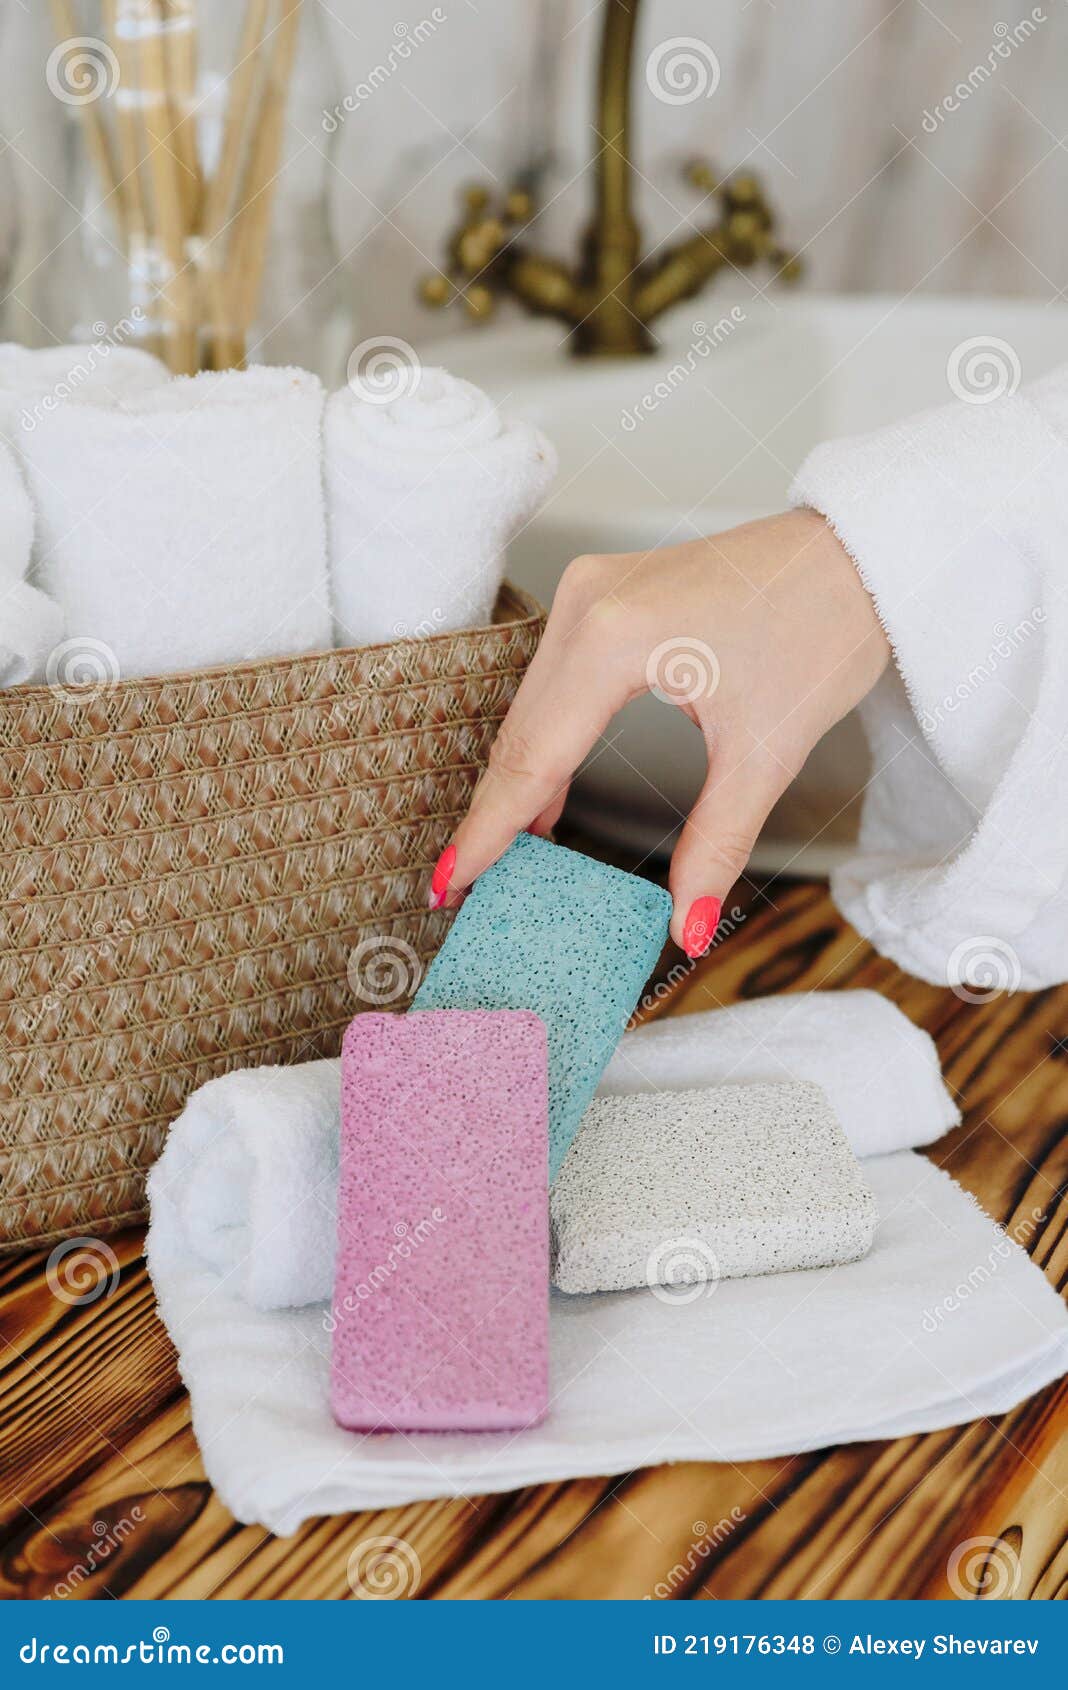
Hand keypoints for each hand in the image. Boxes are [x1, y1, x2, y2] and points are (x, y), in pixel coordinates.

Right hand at [430, 509, 890, 954]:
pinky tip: (547, 795)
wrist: (860, 553)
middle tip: (469, 888)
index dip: (490, 831)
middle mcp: (583, 605)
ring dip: (521, 780)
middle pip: (520, 732)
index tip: (450, 885)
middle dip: (496, 813)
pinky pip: (556, 682)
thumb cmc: (823, 625)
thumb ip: (715, 845)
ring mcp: (589, 592)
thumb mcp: (766, 750)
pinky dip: (548, 740)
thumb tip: (686, 927)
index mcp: (612, 638)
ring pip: (533, 708)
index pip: (532, 756)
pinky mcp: (604, 594)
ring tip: (506, 857)